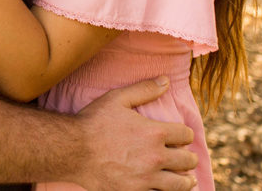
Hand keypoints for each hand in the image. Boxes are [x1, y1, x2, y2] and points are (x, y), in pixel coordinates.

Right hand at [73, 78, 197, 190]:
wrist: (72, 151)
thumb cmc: (94, 122)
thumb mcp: (117, 99)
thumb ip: (144, 89)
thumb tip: (166, 80)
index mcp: (155, 132)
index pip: (185, 134)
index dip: (186, 134)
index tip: (182, 136)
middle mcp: (155, 157)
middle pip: (187, 160)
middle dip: (189, 157)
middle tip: (187, 158)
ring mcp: (146, 178)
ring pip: (180, 184)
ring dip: (186, 180)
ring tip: (188, 179)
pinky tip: (166, 189)